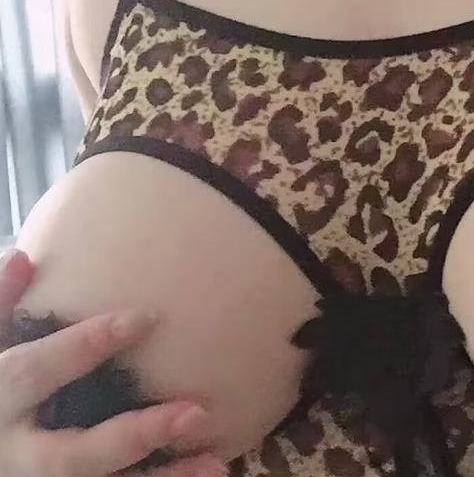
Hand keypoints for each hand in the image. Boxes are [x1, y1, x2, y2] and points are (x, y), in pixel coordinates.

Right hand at [0, 249, 227, 476]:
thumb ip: (1, 307)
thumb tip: (24, 256)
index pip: (38, 371)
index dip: (87, 344)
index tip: (147, 316)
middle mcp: (14, 457)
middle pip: (73, 456)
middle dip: (135, 436)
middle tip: (196, 412)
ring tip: (215, 463)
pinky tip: (207, 474)